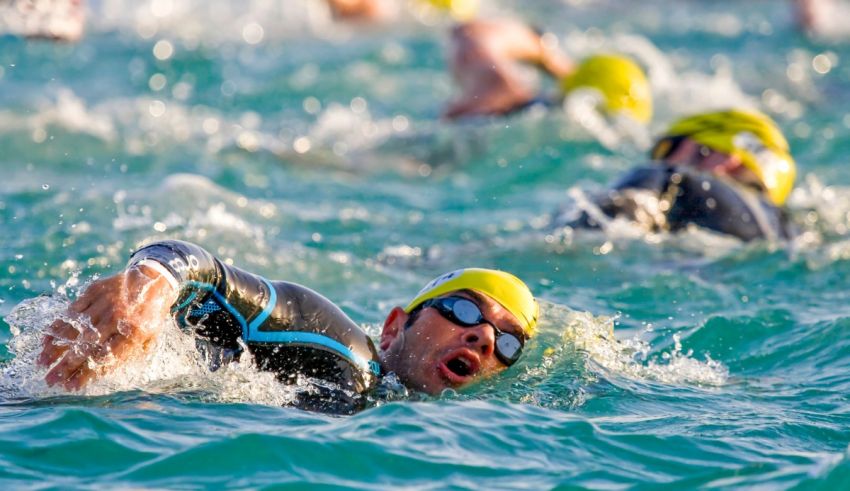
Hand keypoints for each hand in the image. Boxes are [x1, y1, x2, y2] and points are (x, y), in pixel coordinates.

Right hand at [38, 264, 177, 390]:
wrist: (155, 279)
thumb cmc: (150, 316)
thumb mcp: (149, 338)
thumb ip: (128, 356)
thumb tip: (100, 373)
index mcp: (135, 332)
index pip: (106, 357)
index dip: (87, 373)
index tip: (71, 387)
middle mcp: (118, 317)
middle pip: (87, 345)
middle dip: (67, 365)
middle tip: (51, 380)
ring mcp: (105, 303)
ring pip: (75, 328)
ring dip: (56, 347)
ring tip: (42, 363)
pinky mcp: (94, 291)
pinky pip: (71, 311)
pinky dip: (58, 326)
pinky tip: (46, 340)